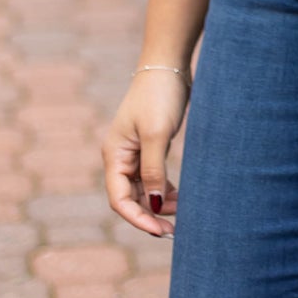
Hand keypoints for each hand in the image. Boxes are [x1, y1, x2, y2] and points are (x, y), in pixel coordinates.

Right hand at [101, 71, 188, 237]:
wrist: (168, 66)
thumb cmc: (159, 96)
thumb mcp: (157, 134)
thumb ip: (154, 170)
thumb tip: (155, 205)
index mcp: (114, 155)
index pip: (119, 199)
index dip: (138, 219)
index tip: (160, 230)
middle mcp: (120, 157)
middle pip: (130, 199)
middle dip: (150, 215)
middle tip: (174, 231)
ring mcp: (134, 154)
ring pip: (143, 191)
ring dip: (160, 205)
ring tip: (183, 213)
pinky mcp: (149, 148)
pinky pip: (153, 179)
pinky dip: (165, 191)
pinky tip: (180, 198)